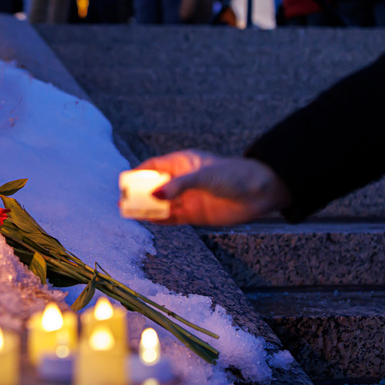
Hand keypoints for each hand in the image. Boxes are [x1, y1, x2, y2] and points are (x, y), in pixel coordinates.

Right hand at [136, 151, 291, 225]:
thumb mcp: (203, 176)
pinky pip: (172, 218)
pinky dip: (159, 219)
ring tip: (129, 213)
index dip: (138, 173)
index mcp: (182, 163)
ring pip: (161, 204)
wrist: (261, 192)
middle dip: (139, 193)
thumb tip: (155, 196)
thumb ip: (178, 186)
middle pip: (154, 186)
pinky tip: (148, 220)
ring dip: (146, 208)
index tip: (124, 181)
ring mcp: (188, 197)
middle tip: (123, 201)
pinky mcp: (195, 214)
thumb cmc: (233, 174)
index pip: (154, 166)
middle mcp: (182, 181)